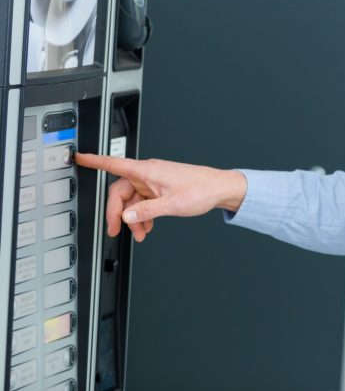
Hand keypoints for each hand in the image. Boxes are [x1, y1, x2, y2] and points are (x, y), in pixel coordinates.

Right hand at [75, 153, 246, 242]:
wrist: (220, 189)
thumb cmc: (202, 189)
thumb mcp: (173, 204)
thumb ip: (147, 210)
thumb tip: (127, 216)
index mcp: (148, 170)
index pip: (114, 164)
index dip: (95, 161)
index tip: (79, 157)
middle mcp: (148, 174)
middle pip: (120, 192)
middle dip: (118, 213)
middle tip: (117, 231)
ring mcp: (154, 182)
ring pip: (132, 200)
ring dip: (133, 218)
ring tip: (141, 233)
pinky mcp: (160, 189)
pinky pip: (143, 202)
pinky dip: (142, 215)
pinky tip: (147, 226)